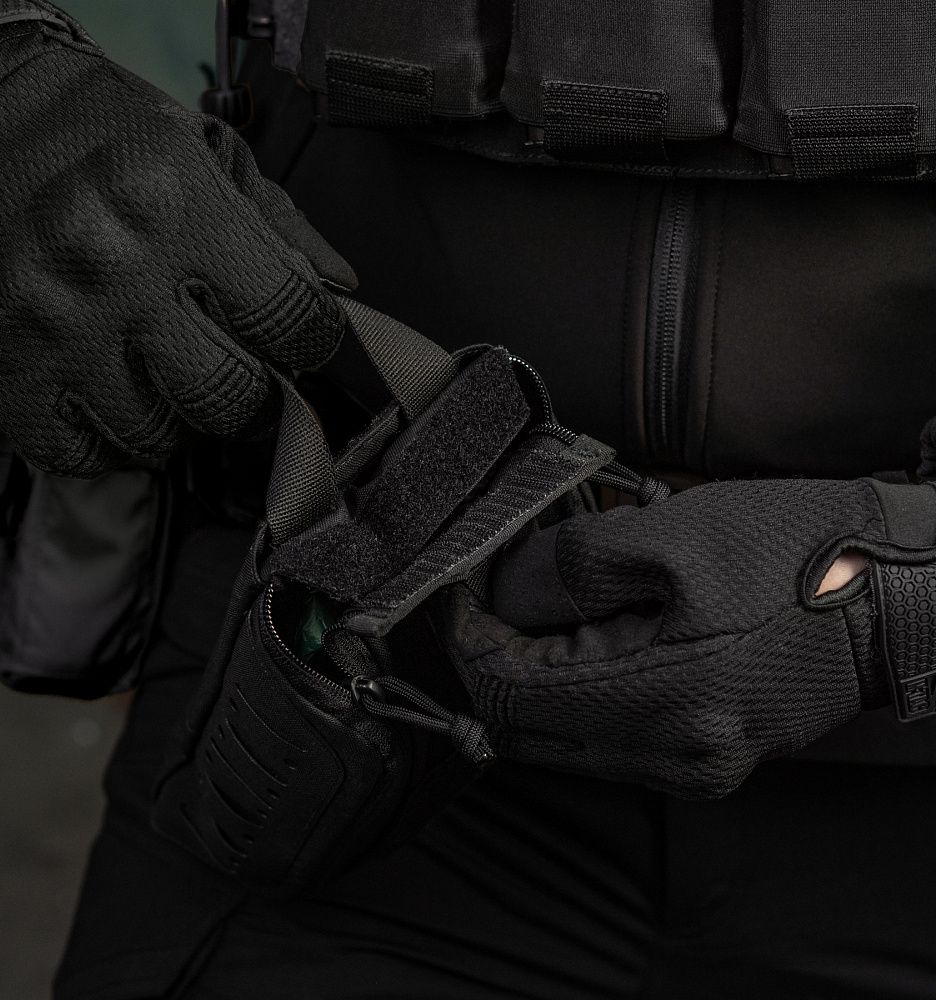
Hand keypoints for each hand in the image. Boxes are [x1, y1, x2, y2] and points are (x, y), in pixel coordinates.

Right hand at [0, 7, 353, 474]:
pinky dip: (109, 439)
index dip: (314, 342)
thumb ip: (281, 227)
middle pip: (231, 397)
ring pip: (159, 437)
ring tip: (166, 373)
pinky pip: (83, 454)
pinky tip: (110, 392)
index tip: (303, 343)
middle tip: (243, 372)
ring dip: (178, 420)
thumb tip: (341, 293)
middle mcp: (111, 267)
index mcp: (176, 204)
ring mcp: (50, 326)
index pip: (293, 319)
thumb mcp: (204, 151)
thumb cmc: (98, 135)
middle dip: (253, 396)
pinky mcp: (1, 371)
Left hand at [445, 477, 935, 797]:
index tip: (458, 588)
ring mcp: (691, 768)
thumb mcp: (671, 534)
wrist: (899, 594)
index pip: (507, 693)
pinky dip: (576, 692)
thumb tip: (501, 587)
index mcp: (659, 701)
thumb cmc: (796, 554)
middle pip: (524, 728)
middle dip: (492, 658)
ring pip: (560, 738)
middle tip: (490, 593)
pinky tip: (592, 637)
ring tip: (544, 606)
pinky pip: (606, 740)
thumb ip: (568, 565)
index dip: (467, 638)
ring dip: (532, 675)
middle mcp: (670, 756)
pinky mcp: (708, 760)